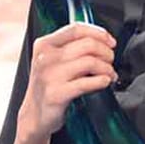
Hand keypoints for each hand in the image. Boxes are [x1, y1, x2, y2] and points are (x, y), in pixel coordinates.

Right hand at [16, 23, 116, 143]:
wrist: (34, 115)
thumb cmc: (48, 85)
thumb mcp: (51, 60)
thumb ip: (70, 47)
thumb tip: (101, 40)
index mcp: (44, 45)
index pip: (76, 29)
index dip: (98, 33)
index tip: (110, 42)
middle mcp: (45, 58)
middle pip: (87, 44)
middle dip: (106, 52)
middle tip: (110, 61)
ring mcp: (50, 76)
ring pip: (90, 62)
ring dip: (107, 68)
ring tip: (110, 74)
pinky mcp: (57, 94)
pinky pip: (87, 83)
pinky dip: (102, 81)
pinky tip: (104, 82)